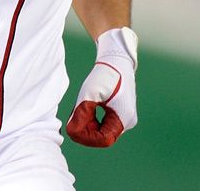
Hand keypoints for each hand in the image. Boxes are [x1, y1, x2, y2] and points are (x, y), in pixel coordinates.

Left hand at [66, 27, 137, 147]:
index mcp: (124, 118)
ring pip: (103, 131)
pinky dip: (94, 121)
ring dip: (89, 125)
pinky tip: (88, 110)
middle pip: (103, 137)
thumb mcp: (89, 93)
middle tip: (75, 116)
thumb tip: (71, 132)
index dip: (87, 137)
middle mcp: (128, 121)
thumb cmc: (104, 75)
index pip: (103, 139)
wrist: (116, 61)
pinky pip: (105, 125)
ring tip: (82, 110)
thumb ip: (81, 114)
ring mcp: (126, 118)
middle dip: (87, 130)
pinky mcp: (121, 114)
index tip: (73, 127)